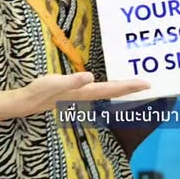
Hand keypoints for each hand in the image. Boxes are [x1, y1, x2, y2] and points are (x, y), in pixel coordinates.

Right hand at [16, 72, 150, 116]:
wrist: (29, 102)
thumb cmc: (42, 91)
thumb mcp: (55, 83)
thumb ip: (73, 81)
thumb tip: (90, 76)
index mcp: (87, 92)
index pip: (113, 89)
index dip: (130, 86)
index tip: (146, 84)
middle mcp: (89, 95)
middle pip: (115, 92)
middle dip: (132, 88)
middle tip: (149, 83)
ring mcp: (85, 95)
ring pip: (110, 92)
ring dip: (124, 89)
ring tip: (137, 84)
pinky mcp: (79, 92)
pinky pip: (101, 90)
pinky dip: (112, 87)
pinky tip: (113, 83)